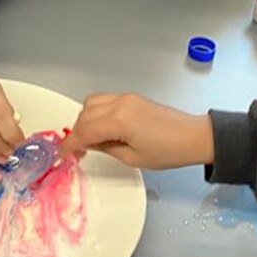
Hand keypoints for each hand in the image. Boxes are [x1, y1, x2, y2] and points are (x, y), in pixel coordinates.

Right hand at [59, 93, 212, 169]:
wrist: (193, 137)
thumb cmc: (168, 151)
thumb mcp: (132, 158)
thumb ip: (106, 148)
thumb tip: (90, 144)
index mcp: (119, 119)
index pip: (84, 130)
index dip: (70, 143)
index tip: (63, 154)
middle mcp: (120, 103)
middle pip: (84, 113)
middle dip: (77, 132)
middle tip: (78, 150)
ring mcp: (126, 98)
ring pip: (92, 103)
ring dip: (86, 120)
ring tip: (91, 140)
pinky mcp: (132, 98)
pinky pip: (104, 101)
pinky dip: (97, 113)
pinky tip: (103, 129)